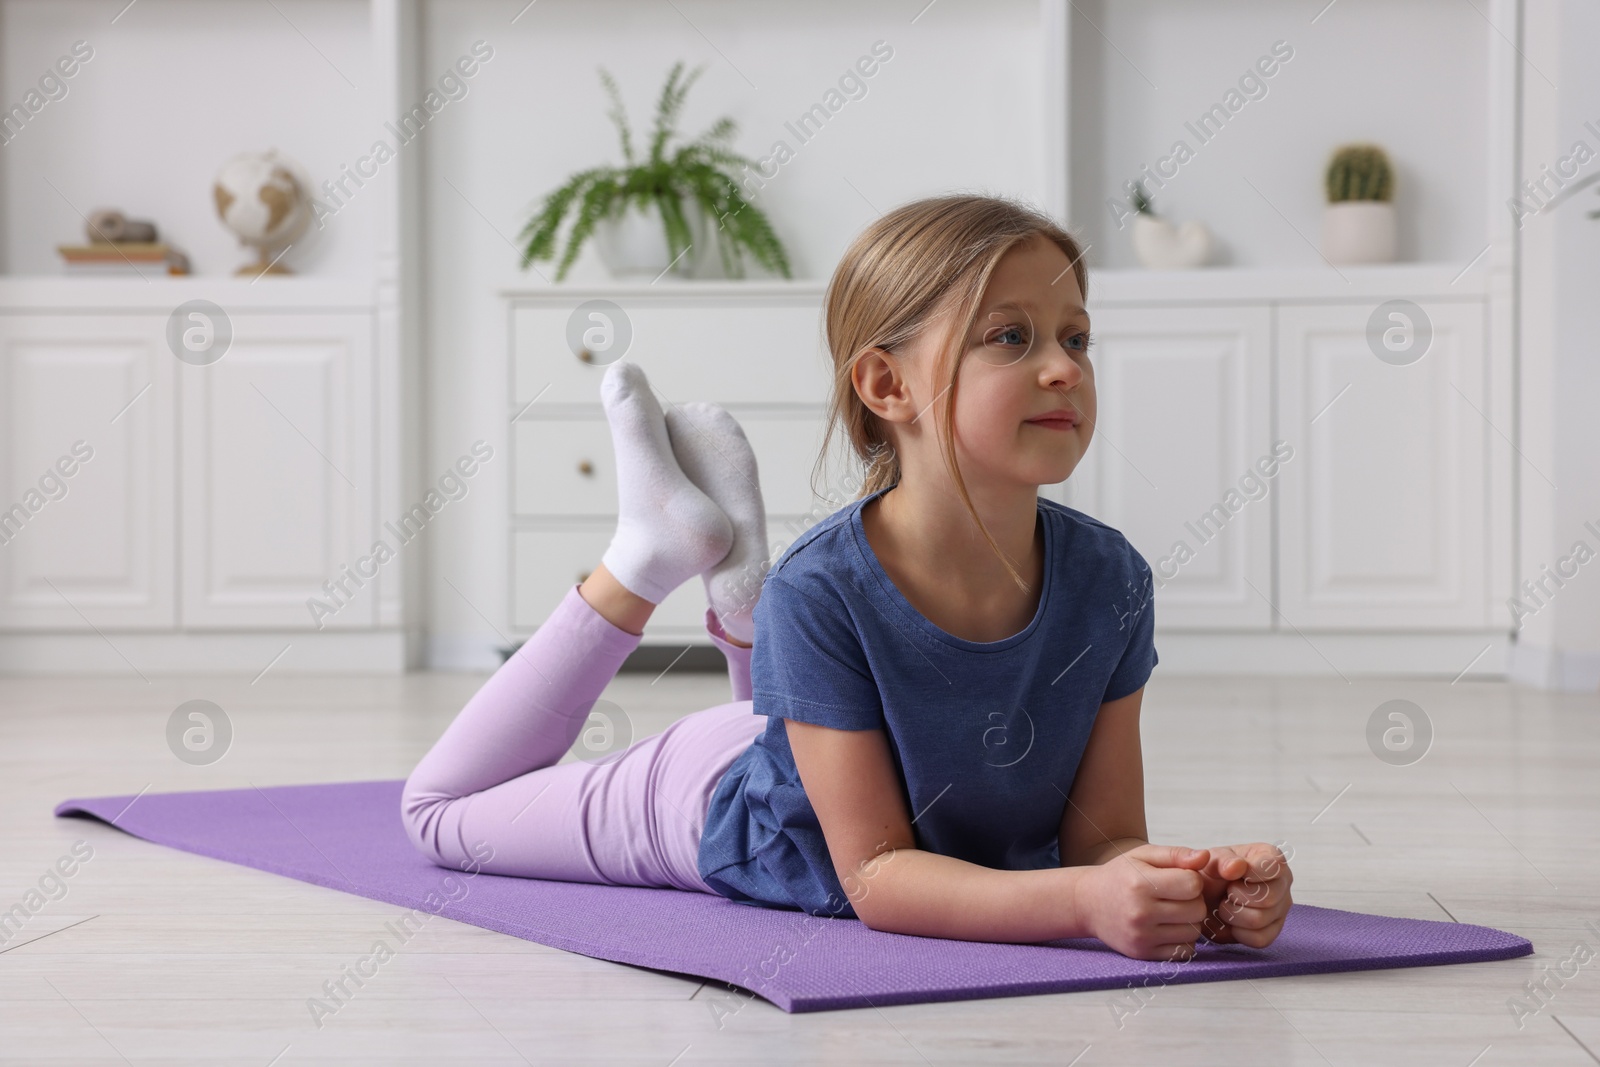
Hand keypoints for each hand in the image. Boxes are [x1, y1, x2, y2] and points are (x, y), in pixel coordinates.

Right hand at [1074, 844, 1212, 961]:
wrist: (1088, 903)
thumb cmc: (1120, 875)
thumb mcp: (1143, 856)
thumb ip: (1176, 854)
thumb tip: (1205, 857)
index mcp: (1141, 884)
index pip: (1193, 885)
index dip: (1192, 878)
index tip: (1179, 877)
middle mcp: (1140, 912)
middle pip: (1197, 910)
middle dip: (1194, 900)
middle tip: (1178, 895)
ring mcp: (1142, 936)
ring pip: (1194, 932)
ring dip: (1190, 921)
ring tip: (1173, 910)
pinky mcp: (1144, 953)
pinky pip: (1185, 951)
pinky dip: (1183, 939)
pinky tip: (1170, 927)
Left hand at [1194, 842, 1292, 948]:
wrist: (1206, 894)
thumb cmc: (1213, 872)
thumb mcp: (1211, 859)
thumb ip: (1222, 859)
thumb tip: (1236, 867)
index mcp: (1271, 857)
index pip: (1274, 866)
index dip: (1251, 872)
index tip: (1232, 873)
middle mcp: (1283, 882)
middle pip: (1268, 898)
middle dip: (1237, 896)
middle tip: (1227, 891)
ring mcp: (1282, 908)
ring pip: (1260, 920)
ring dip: (1233, 914)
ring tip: (1226, 904)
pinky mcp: (1274, 930)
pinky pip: (1259, 939)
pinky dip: (1238, 932)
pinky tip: (1232, 920)